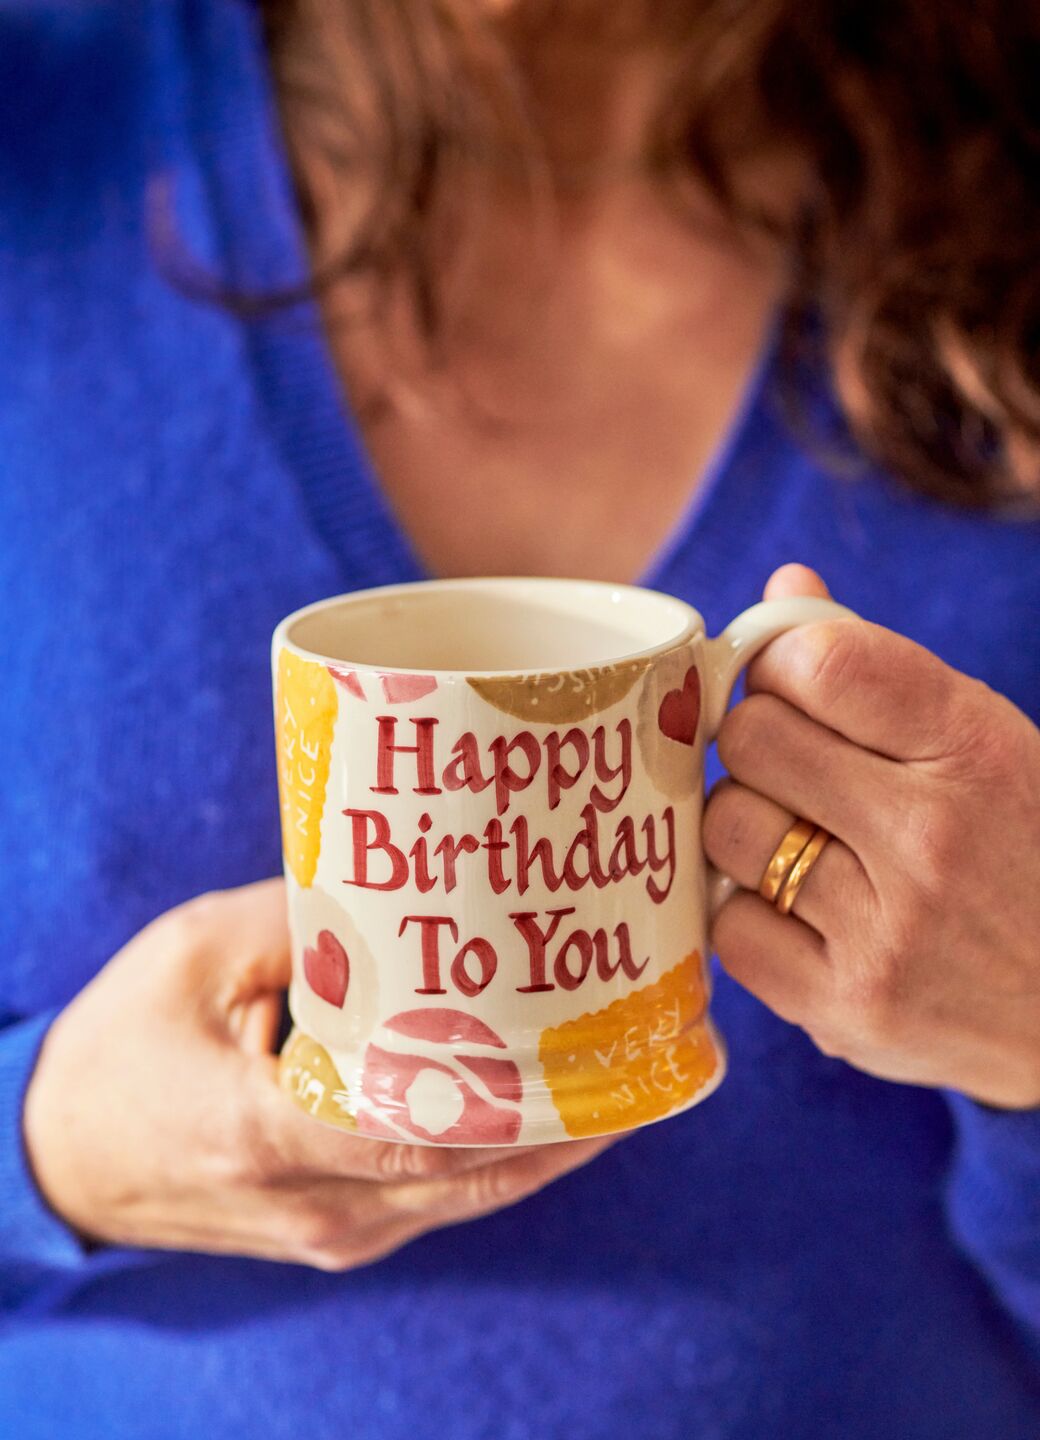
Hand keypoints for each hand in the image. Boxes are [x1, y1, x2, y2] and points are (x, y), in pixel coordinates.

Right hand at [22, 880, 612, 1269]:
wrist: (59, 1156)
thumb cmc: (119, 1051)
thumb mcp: (193, 955)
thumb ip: (299, 920)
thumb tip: (400, 879)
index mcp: (268, 1130)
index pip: (426, 1126)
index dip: (527, 1093)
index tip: (604, 1046)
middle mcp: (314, 1201)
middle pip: (473, 1168)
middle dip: (569, 1113)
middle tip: (640, 1042)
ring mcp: (329, 1229)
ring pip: (469, 1194)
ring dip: (549, 1140)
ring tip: (618, 1071)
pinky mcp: (336, 1231)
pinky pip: (441, 1200)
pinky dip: (501, 1158)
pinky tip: (546, 1110)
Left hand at [703, 565, 1039, 1109]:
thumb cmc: (1018, 851)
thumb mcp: (983, 742)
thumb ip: (880, 667)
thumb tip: (785, 587)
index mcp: (976, 747)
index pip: (819, 660)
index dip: (783, 664)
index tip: (794, 687)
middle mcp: (932, 837)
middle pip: (753, 737)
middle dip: (760, 742)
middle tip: (796, 770)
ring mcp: (887, 931)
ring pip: (727, 825)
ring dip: (747, 824)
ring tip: (799, 840)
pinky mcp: (845, 1011)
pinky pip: (728, 927)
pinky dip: (747, 913)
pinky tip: (799, 913)